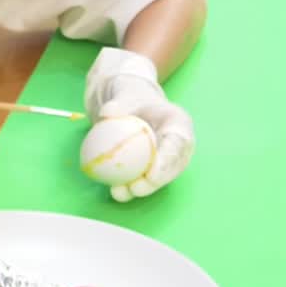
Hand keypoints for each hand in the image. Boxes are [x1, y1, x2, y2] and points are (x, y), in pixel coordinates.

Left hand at [84, 47, 194, 201]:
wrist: (126, 103)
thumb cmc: (130, 96)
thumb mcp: (124, 93)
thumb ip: (118, 103)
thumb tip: (107, 114)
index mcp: (177, 122)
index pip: (178, 143)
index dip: (167, 161)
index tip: (152, 174)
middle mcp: (178, 143)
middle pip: (173, 166)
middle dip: (157, 181)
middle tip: (136, 188)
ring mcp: (167, 157)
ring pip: (160, 178)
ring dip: (142, 188)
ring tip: (120, 192)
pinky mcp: (153, 166)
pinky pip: (145, 179)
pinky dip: (131, 186)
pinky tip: (116, 191)